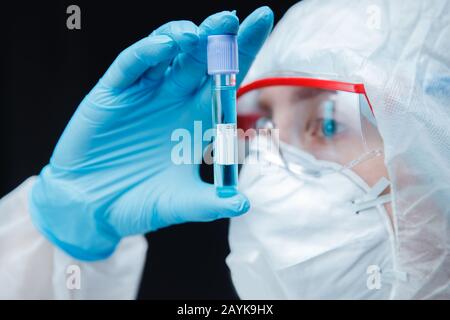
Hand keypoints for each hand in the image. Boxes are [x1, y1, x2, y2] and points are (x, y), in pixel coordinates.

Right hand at [29, 8, 273, 259]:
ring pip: (168, 54)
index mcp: (196, 120)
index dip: (244, 50)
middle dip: (217, 38)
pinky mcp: (114, 94)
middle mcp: (174, 101)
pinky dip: (146, 54)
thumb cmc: (137, 203)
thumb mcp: (179, 204)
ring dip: (183, 39)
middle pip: (201, 60)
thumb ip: (209, 203)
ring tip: (198, 35)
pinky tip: (163, 47)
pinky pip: (131, 66)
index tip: (262, 20)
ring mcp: (144, 94)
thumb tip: (244, 204)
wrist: (91, 208)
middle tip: (230, 20)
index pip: (226, 79)